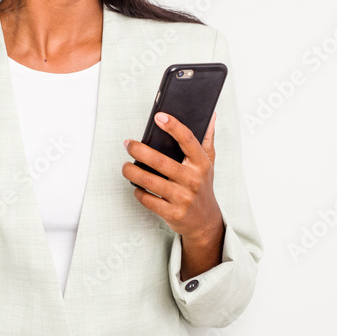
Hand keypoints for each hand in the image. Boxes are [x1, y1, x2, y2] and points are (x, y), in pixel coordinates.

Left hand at [122, 111, 223, 243]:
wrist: (205, 221)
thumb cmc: (202, 186)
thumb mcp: (208, 163)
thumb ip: (207, 139)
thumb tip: (211, 115)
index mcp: (201, 164)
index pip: (188, 140)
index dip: (173, 126)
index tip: (159, 116)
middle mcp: (193, 180)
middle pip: (160, 161)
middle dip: (139, 150)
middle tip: (128, 144)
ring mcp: (183, 198)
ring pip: (149, 181)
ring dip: (132, 171)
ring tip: (125, 166)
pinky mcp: (173, 213)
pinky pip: (147, 200)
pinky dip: (138, 192)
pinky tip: (136, 186)